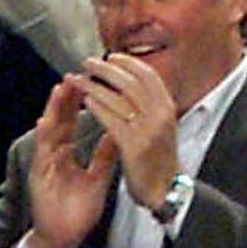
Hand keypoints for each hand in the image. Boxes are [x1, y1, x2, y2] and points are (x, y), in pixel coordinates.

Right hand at [27, 77, 119, 247]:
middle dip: (68, 97)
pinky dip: (44, 137)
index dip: (84, 101)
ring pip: (50, 131)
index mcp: (68, 152)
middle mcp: (55, 154)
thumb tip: (118, 130)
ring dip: (54, 109)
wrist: (65, 237)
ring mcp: (46, 164)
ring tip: (61, 88)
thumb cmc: (78, 208)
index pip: (76, 120)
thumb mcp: (98, 176)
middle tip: (76, 73)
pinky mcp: (39, 177)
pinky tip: (46, 122)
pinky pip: (43, 154)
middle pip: (61, 120)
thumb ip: (105, 154)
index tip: (95, 81)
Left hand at [72, 54, 179, 213]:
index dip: (129, 64)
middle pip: (132, 82)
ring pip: (118, 98)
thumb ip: (152, 109)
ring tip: (78, 79)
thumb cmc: (159, 161)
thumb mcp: (162, 128)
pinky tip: (86, 101)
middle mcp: (160, 115)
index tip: (113, 57)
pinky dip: (98, 106)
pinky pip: (112, 119)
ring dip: (95, 85)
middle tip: (89, 62)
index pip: (149, 76)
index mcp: (168, 108)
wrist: (165, 190)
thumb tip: (136, 89)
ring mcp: (148, 129)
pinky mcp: (133, 145)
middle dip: (108, 69)